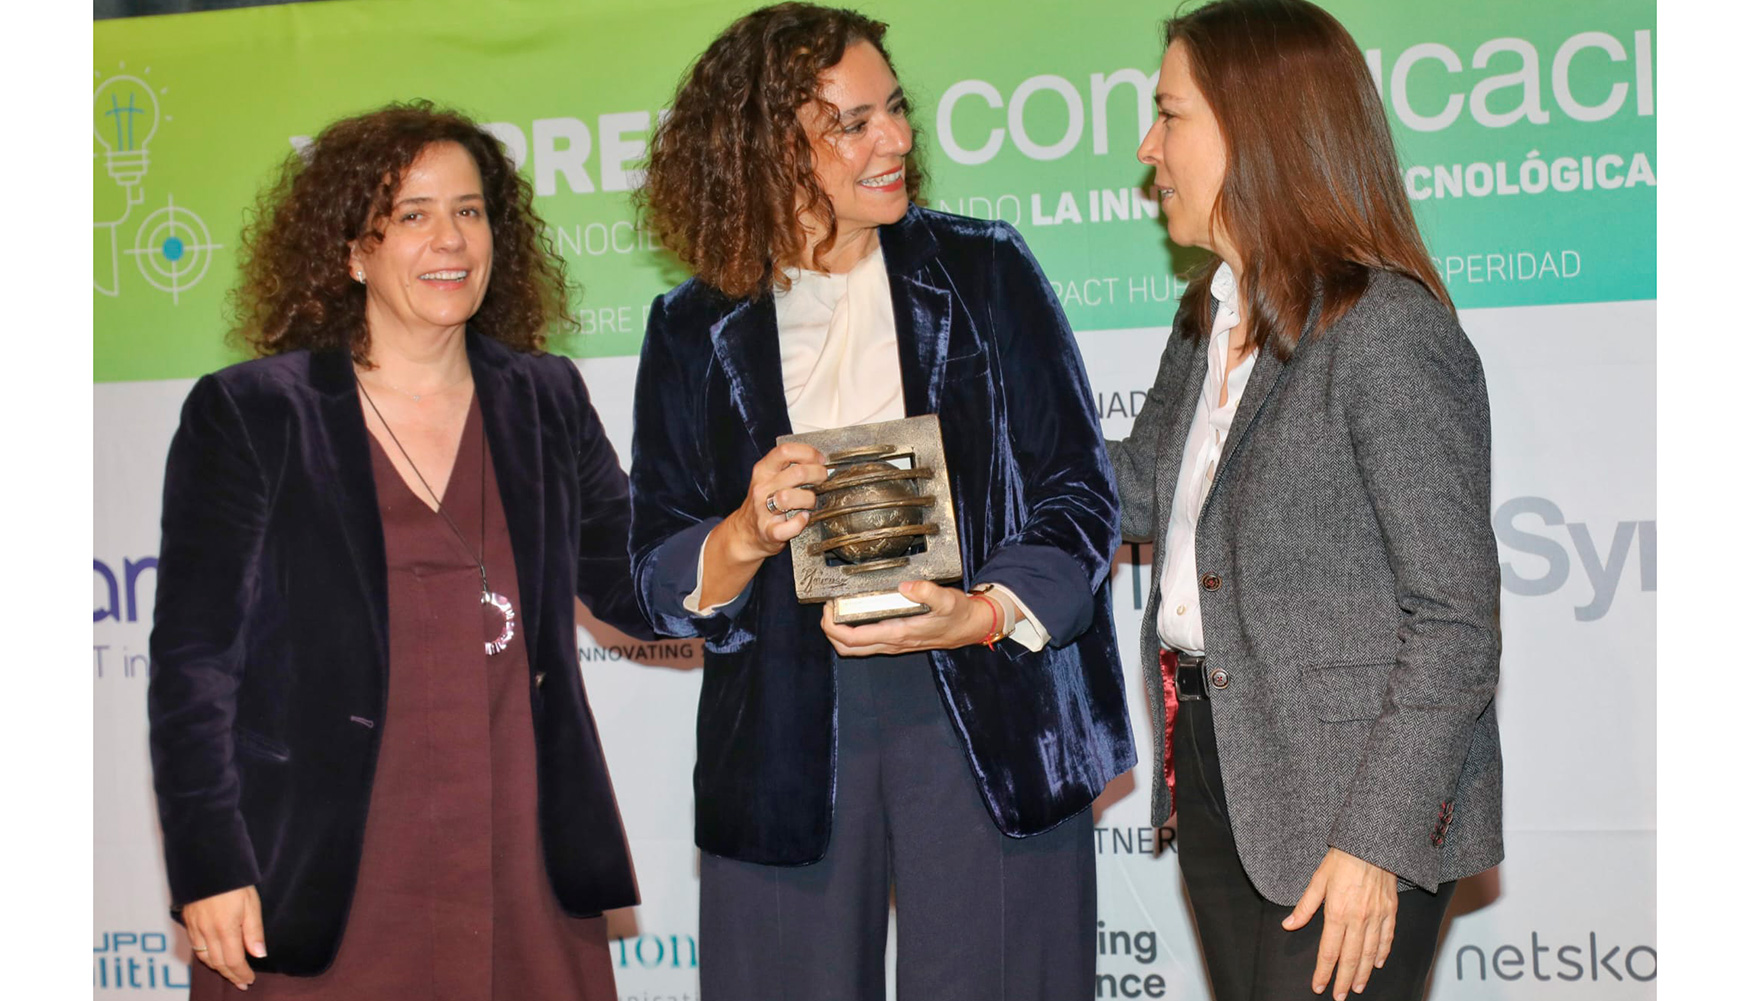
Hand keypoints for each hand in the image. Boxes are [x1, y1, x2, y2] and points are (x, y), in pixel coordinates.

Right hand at [182, 885, 265, 989]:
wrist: (207, 863)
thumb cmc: (233, 882)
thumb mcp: (251, 904)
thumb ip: (254, 931)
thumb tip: (259, 955)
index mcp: (225, 929)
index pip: (233, 961)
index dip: (241, 973)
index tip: (249, 980)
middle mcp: (207, 932)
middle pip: (218, 963)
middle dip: (230, 975)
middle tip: (241, 982)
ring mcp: (195, 927)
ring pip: (205, 957)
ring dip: (217, 968)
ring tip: (229, 973)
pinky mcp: (188, 921)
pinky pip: (195, 946)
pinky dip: (205, 956)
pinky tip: (213, 956)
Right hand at [725, 442, 828, 559]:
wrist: (746, 531)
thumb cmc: (764, 502)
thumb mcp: (769, 477)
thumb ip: (788, 466)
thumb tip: (818, 460)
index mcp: (763, 470)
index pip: (785, 451)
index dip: (808, 453)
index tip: (819, 460)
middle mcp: (762, 487)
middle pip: (796, 473)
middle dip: (818, 474)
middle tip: (822, 480)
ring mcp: (763, 510)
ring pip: (790, 498)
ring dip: (808, 499)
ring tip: (811, 502)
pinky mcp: (769, 531)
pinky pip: (789, 527)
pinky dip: (800, 523)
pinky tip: (804, 518)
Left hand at [820, 580, 994, 656]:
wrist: (970, 627)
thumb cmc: (957, 614)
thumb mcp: (947, 599)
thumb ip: (926, 591)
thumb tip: (905, 586)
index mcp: (898, 633)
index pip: (854, 638)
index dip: (833, 627)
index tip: (827, 609)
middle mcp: (892, 643)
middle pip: (848, 648)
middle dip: (830, 632)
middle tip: (826, 610)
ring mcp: (893, 644)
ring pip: (856, 649)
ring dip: (840, 634)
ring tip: (835, 612)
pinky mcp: (896, 641)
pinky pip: (866, 644)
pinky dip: (853, 633)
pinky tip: (854, 614)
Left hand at [1282, 848, 1397, 998]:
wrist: (1371, 843)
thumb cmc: (1342, 859)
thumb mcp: (1318, 881)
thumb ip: (1304, 907)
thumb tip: (1288, 924)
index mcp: (1338, 912)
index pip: (1329, 951)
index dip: (1323, 971)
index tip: (1318, 985)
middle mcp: (1359, 918)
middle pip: (1350, 957)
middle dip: (1344, 980)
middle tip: (1340, 996)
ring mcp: (1377, 916)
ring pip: (1370, 953)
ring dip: (1362, 973)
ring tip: (1357, 987)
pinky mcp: (1390, 911)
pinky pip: (1387, 938)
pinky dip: (1382, 953)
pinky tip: (1376, 964)